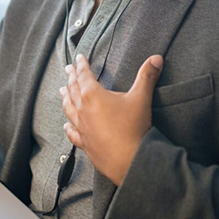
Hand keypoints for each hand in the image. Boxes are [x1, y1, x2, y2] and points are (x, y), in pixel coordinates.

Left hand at [61, 53, 162, 186]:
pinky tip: (66, 125)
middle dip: (71, 78)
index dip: (81, 65)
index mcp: (93, 95)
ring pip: (69, 109)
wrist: (130, 160)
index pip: (84, 75)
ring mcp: (82, 127)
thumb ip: (147, 76)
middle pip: (73, 89)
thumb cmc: (134, 128)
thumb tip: (156, 58)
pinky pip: (72, 133)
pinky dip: (68, 126)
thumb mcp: (141, 98)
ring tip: (62, 90)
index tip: (78, 58)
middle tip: (68, 69)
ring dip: (65, 97)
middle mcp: (83, 110)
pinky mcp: (85, 143)